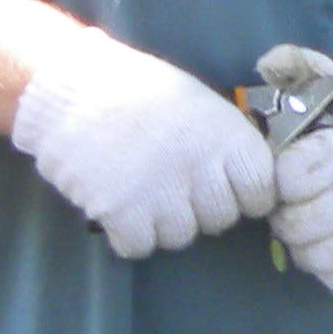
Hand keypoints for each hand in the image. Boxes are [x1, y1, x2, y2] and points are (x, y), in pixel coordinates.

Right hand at [11, 29, 275, 257]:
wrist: (71, 87)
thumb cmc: (137, 90)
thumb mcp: (199, 105)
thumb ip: (225, 144)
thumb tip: (246, 180)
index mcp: (229, 136)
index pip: (261, 191)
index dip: (244, 195)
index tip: (224, 189)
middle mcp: (203, 166)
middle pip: (221, 220)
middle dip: (200, 211)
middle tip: (172, 189)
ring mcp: (162, 191)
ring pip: (180, 237)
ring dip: (162, 224)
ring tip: (141, 193)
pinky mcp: (120, 210)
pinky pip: (138, 246)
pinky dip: (127, 236)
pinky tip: (118, 208)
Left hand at [259, 46, 332, 300]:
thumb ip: (302, 72)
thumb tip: (265, 59)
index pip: (281, 183)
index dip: (286, 182)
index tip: (303, 177)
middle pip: (290, 226)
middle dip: (295, 217)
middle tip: (313, 206)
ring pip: (311, 258)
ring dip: (314, 246)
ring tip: (330, 227)